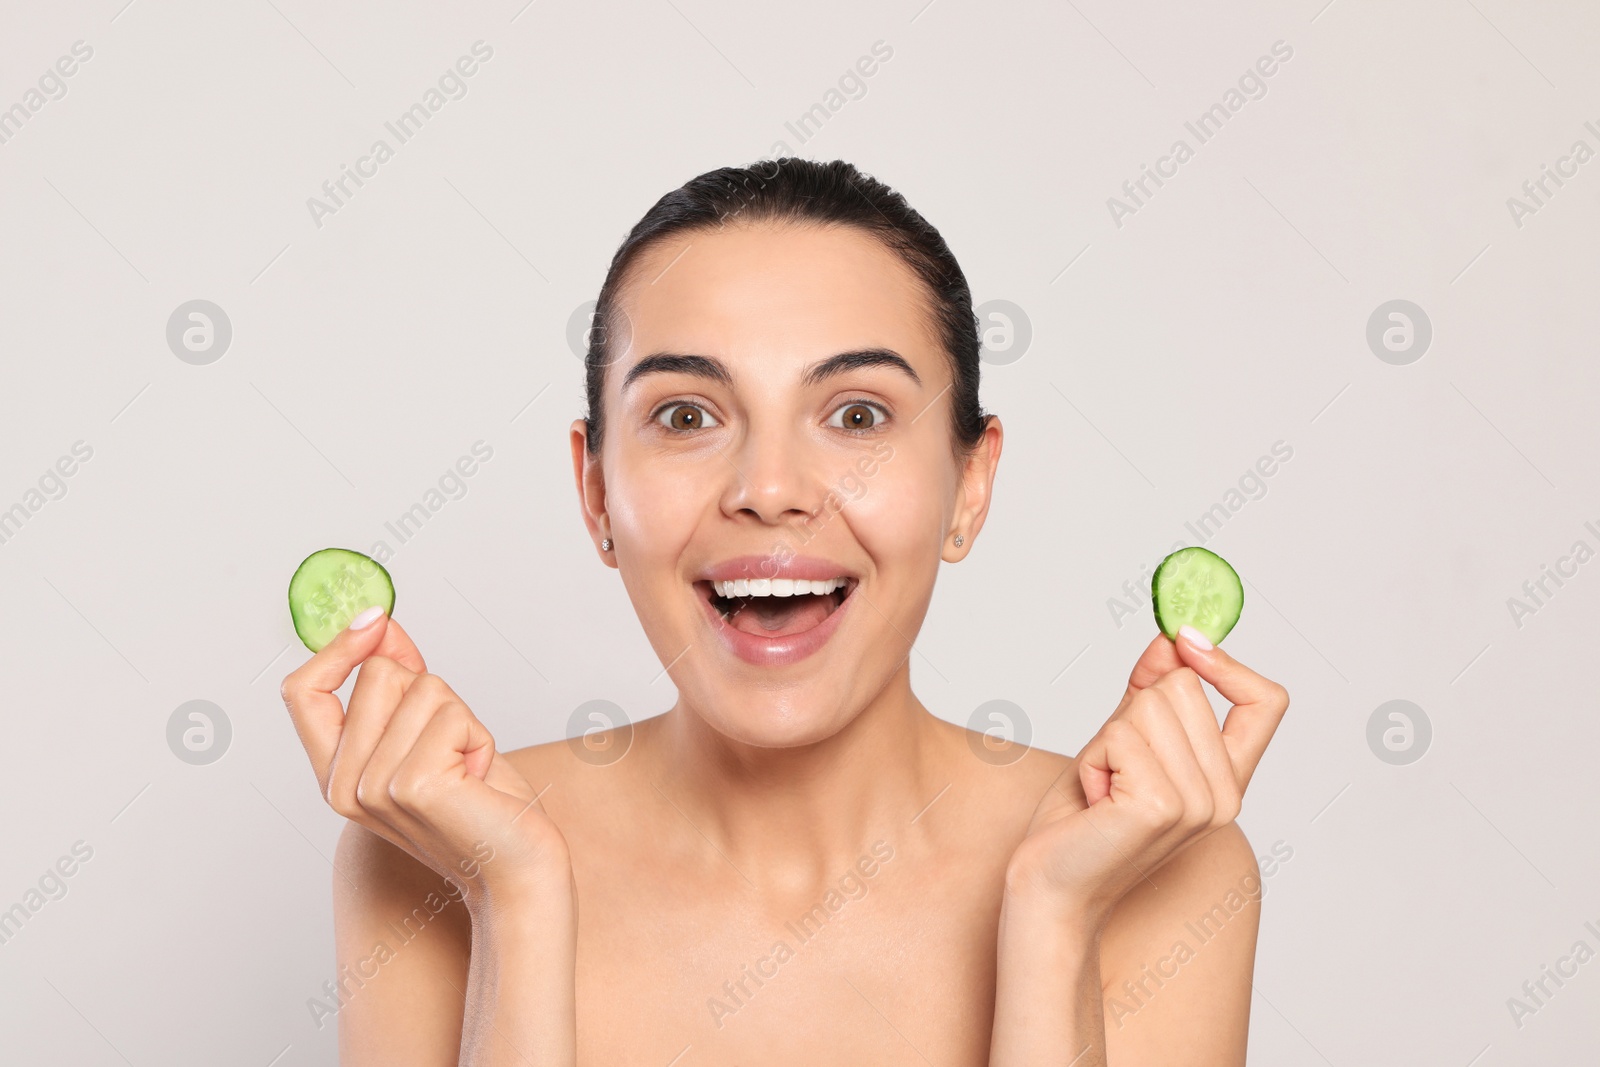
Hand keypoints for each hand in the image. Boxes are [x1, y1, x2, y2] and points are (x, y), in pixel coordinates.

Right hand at [280, 608, 569, 912]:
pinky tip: (478, 780)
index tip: (376, 620)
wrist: (519, 867)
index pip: (302, 692)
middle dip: (433, 694)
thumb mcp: (433, 733)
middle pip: (376, 673)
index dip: (337, 649)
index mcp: (337, 774)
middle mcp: (344, 786)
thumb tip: (380, 625)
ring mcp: (372, 788)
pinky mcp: (410, 786)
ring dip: (462, 718)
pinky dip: (479, 736)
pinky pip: (450, 712)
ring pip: (420, 686)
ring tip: (468, 769)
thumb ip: (400, 684)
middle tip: (454, 750)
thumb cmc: (483, 805)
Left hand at [1007, 626, 1289, 928]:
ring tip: (1104, 788)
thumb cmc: (1083, 823)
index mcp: (1227, 781)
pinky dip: (1093, 758)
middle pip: (1183, 686)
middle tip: (1113, 770)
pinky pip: (1119, 733)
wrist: (1053, 888)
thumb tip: (1171, 640)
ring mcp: (1199, 803)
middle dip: (1129, 714)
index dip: (1229, 664)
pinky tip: (1096, 802)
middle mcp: (1226, 796)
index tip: (1188, 642)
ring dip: (1106, 740)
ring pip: (1149, 703)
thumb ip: (1149, 694)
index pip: (1267, 702)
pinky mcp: (1161, 805)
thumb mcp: (1120, 744)